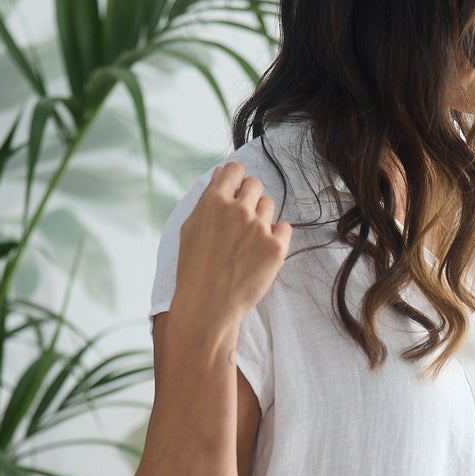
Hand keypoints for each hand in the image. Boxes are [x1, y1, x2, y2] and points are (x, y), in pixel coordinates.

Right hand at [169, 161, 291, 334]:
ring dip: (261, 217)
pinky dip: (276, 236)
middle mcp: (237, 211)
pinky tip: (261, 250)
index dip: (236, 178)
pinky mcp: (276, 248)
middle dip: (249, 197)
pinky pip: (284, 227)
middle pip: (255, 184)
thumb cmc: (195, 269)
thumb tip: (221, 173)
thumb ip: (207, 198)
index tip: (236, 189)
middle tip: (241, 220)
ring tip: (247, 241)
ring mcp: (259, 228)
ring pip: (269, 205)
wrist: (208, 306)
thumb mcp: (190, 228)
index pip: (234, 170)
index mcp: (213, 202)